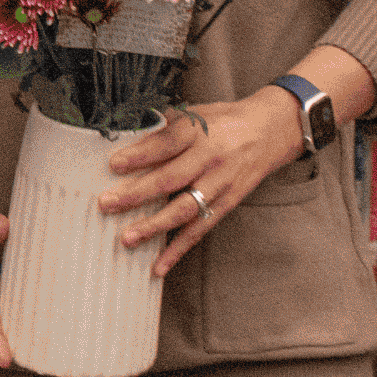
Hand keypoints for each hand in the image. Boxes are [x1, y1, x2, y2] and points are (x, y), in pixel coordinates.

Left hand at [100, 88, 305, 276]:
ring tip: (128, 238)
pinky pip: (200, 229)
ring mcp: (220, 184)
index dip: (140, 155)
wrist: (269, 131)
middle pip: (171, 178)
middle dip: (137, 193)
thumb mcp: (194, 113)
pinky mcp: (227, 204)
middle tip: (107, 204)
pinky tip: (160, 264)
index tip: (114, 164)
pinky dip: (179, 248)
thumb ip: (164, 125)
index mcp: (198, 131)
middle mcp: (210, 159)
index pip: (166, 143)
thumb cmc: (222, 121)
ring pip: (185, 209)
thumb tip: (126, 136)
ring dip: (154, 226)